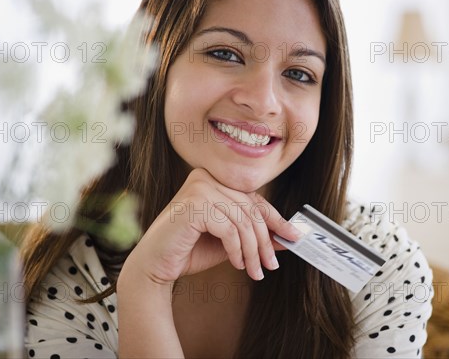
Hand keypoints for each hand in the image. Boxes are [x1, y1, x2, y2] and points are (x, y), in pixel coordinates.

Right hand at [120, 168, 303, 286]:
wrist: (154, 265)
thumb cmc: (188, 250)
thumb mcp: (230, 242)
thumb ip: (255, 235)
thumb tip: (287, 236)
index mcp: (213, 179)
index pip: (253, 199)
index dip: (276, 219)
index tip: (293, 236)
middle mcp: (206, 178)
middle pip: (250, 210)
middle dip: (264, 242)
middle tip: (270, 265)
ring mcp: (199, 188)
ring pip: (243, 222)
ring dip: (252, 251)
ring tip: (254, 270)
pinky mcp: (195, 204)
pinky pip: (229, 229)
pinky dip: (236, 250)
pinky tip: (236, 263)